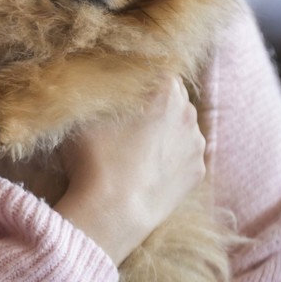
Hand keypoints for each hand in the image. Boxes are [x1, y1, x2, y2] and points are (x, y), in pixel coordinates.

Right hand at [54, 77, 205, 265]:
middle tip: (125, 121)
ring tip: (134, 150)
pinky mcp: (198, 172)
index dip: (136, 79)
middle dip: (152, 104)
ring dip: (163, 132)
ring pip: (180, 127)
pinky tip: (147, 169)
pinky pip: (184, 156)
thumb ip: (94, 86)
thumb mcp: (82, 111)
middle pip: (171, 97)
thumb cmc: (94, 157)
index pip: (154, 69)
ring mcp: (196, 143)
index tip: (120, 92)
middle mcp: (188, 111)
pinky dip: (170, 159)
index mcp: (164, 87)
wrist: (113, 212)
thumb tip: (91, 73)